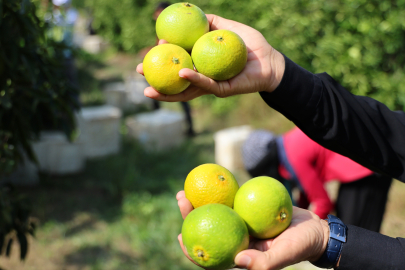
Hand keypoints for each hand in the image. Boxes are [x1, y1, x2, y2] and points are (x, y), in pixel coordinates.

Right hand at [137, 14, 285, 101]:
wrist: (271, 61)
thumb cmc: (251, 46)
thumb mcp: (229, 28)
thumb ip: (212, 22)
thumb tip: (193, 12)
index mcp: (202, 64)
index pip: (178, 62)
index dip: (164, 58)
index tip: (153, 47)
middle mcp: (204, 77)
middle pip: (176, 81)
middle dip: (156, 80)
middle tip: (139, 72)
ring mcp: (212, 86)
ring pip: (186, 90)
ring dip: (167, 90)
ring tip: (148, 88)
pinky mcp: (223, 90)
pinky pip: (206, 85)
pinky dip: (193, 80)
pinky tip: (180, 73)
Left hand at [176, 191, 328, 269]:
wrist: (314, 229)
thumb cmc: (301, 245)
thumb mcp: (285, 253)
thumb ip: (265, 261)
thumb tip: (238, 260)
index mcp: (239, 255)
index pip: (210, 256)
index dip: (191, 249)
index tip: (179, 234)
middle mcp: (236, 240)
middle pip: (207, 229)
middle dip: (189, 216)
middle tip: (181, 199)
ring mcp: (240, 224)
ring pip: (215, 213)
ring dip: (199, 203)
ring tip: (186, 189)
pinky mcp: (246, 210)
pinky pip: (230, 201)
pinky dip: (220, 193)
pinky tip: (210, 182)